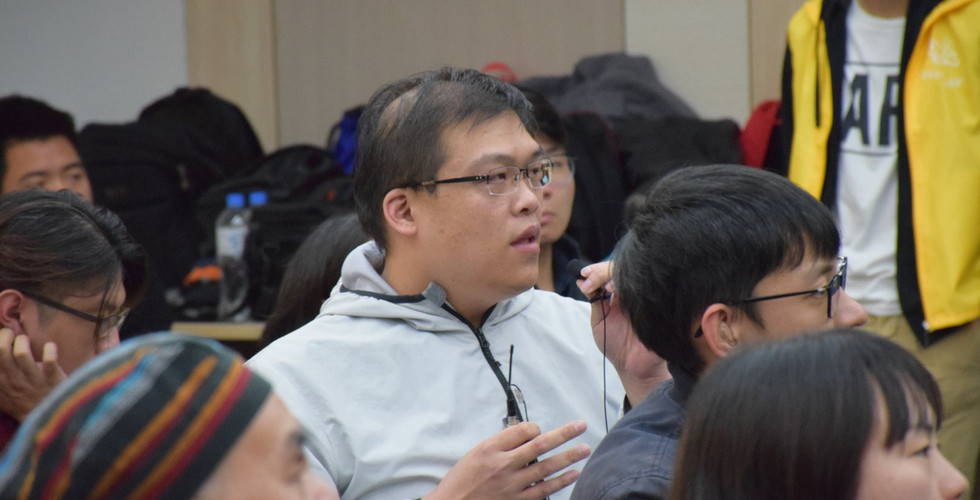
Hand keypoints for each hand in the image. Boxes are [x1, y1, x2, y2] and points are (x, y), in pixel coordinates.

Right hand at [0, 328, 65, 420]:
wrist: (47, 419)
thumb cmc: (23, 404)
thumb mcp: (2, 397)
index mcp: (0, 382)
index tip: (0, 338)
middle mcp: (13, 380)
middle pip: (2, 351)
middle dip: (5, 336)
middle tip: (11, 334)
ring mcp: (32, 379)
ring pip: (22, 354)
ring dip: (23, 342)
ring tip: (26, 340)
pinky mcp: (52, 378)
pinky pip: (50, 360)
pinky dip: (50, 350)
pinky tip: (50, 346)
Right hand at [424, 420, 590, 499]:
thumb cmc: (462, 480)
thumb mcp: (475, 453)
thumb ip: (500, 444)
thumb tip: (526, 434)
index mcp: (491, 448)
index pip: (522, 430)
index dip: (535, 427)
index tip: (539, 429)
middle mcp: (503, 464)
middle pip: (540, 445)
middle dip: (563, 434)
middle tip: (581, 425)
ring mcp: (512, 484)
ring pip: (546, 467)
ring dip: (568, 457)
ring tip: (584, 449)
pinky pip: (544, 490)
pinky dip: (560, 481)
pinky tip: (573, 474)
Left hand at [578, 262, 669, 404]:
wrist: (633, 367)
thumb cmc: (615, 345)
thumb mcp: (599, 322)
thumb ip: (594, 301)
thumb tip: (581, 281)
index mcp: (620, 294)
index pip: (611, 272)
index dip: (597, 270)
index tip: (584, 274)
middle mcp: (634, 294)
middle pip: (624, 271)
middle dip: (604, 272)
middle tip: (590, 279)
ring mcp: (647, 301)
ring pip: (638, 278)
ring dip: (619, 278)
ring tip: (607, 286)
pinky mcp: (658, 310)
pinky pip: (651, 295)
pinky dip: (637, 291)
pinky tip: (624, 294)